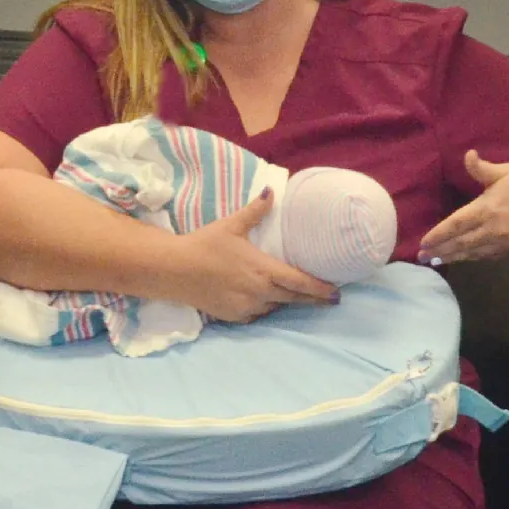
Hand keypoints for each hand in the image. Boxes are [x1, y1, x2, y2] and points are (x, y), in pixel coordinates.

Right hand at [164, 187, 338, 322]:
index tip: (337, 292)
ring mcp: (246, 307)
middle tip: (330, 299)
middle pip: (294, 299)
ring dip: (286, 301)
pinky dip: (264, 307)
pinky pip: (257, 315)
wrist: (172, 270)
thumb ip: (256, 211)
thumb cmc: (204, 245)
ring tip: (297, 295)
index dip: (321, 289)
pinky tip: (266, 300)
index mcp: (263, 270)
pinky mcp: (233, 317)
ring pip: (275, 307)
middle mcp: (259, 292)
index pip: (300, 283)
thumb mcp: (232, 225)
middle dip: (313, 299)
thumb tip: (273, 191)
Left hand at [418, 150, 508, 264]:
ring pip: (473, 253)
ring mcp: (504, 242)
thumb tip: (467, 155)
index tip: (423, 242)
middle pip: (461, 244)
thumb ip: (482, 169)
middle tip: (421, 257)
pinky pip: (487, 257)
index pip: (456, 224)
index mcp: (488, 208)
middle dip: (440, 250)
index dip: (438, 235)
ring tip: (436, 260)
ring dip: (454, 257)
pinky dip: (472, 258)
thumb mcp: (507, 170)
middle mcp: (493, 229)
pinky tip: (462, 258)